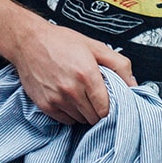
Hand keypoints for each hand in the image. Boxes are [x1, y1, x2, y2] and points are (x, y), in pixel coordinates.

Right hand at [9, 17, 135, 125]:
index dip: (111, 107)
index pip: (106, 108)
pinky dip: (70, 113)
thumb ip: (119, 65)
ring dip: (84, 112)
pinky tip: (69, 98)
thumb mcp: (95, 46)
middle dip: (98, 109)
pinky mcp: (45, 105)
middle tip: (96, 97)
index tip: (110, 102)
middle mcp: (71, 89)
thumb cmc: (60, 42)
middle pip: (95, 117)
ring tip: (81, 95)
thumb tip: (133, 84)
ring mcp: (57, 99)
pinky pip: (65, 120)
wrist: (28, 41)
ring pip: (81, 120)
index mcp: (87, 74)